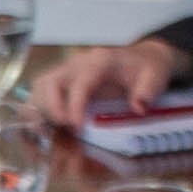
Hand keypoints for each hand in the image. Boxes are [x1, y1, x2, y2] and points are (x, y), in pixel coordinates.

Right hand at [29, 38, 188, 129]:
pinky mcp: (62, 81)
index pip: (80, 82)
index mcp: (100, 61)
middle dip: (52, 109)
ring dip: (40, 110)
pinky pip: (40, 92)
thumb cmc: (146, 68)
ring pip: (40, 86)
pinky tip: (41, 128)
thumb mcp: (155, 76)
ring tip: (50, 132)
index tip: (77, 127)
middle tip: (63, 130)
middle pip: (51, 81)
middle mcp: (78, 63)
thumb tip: (138, 107)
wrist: (142, 58)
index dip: (74, 105)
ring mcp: (67, 71)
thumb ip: (148, 91)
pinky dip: (37, 110)